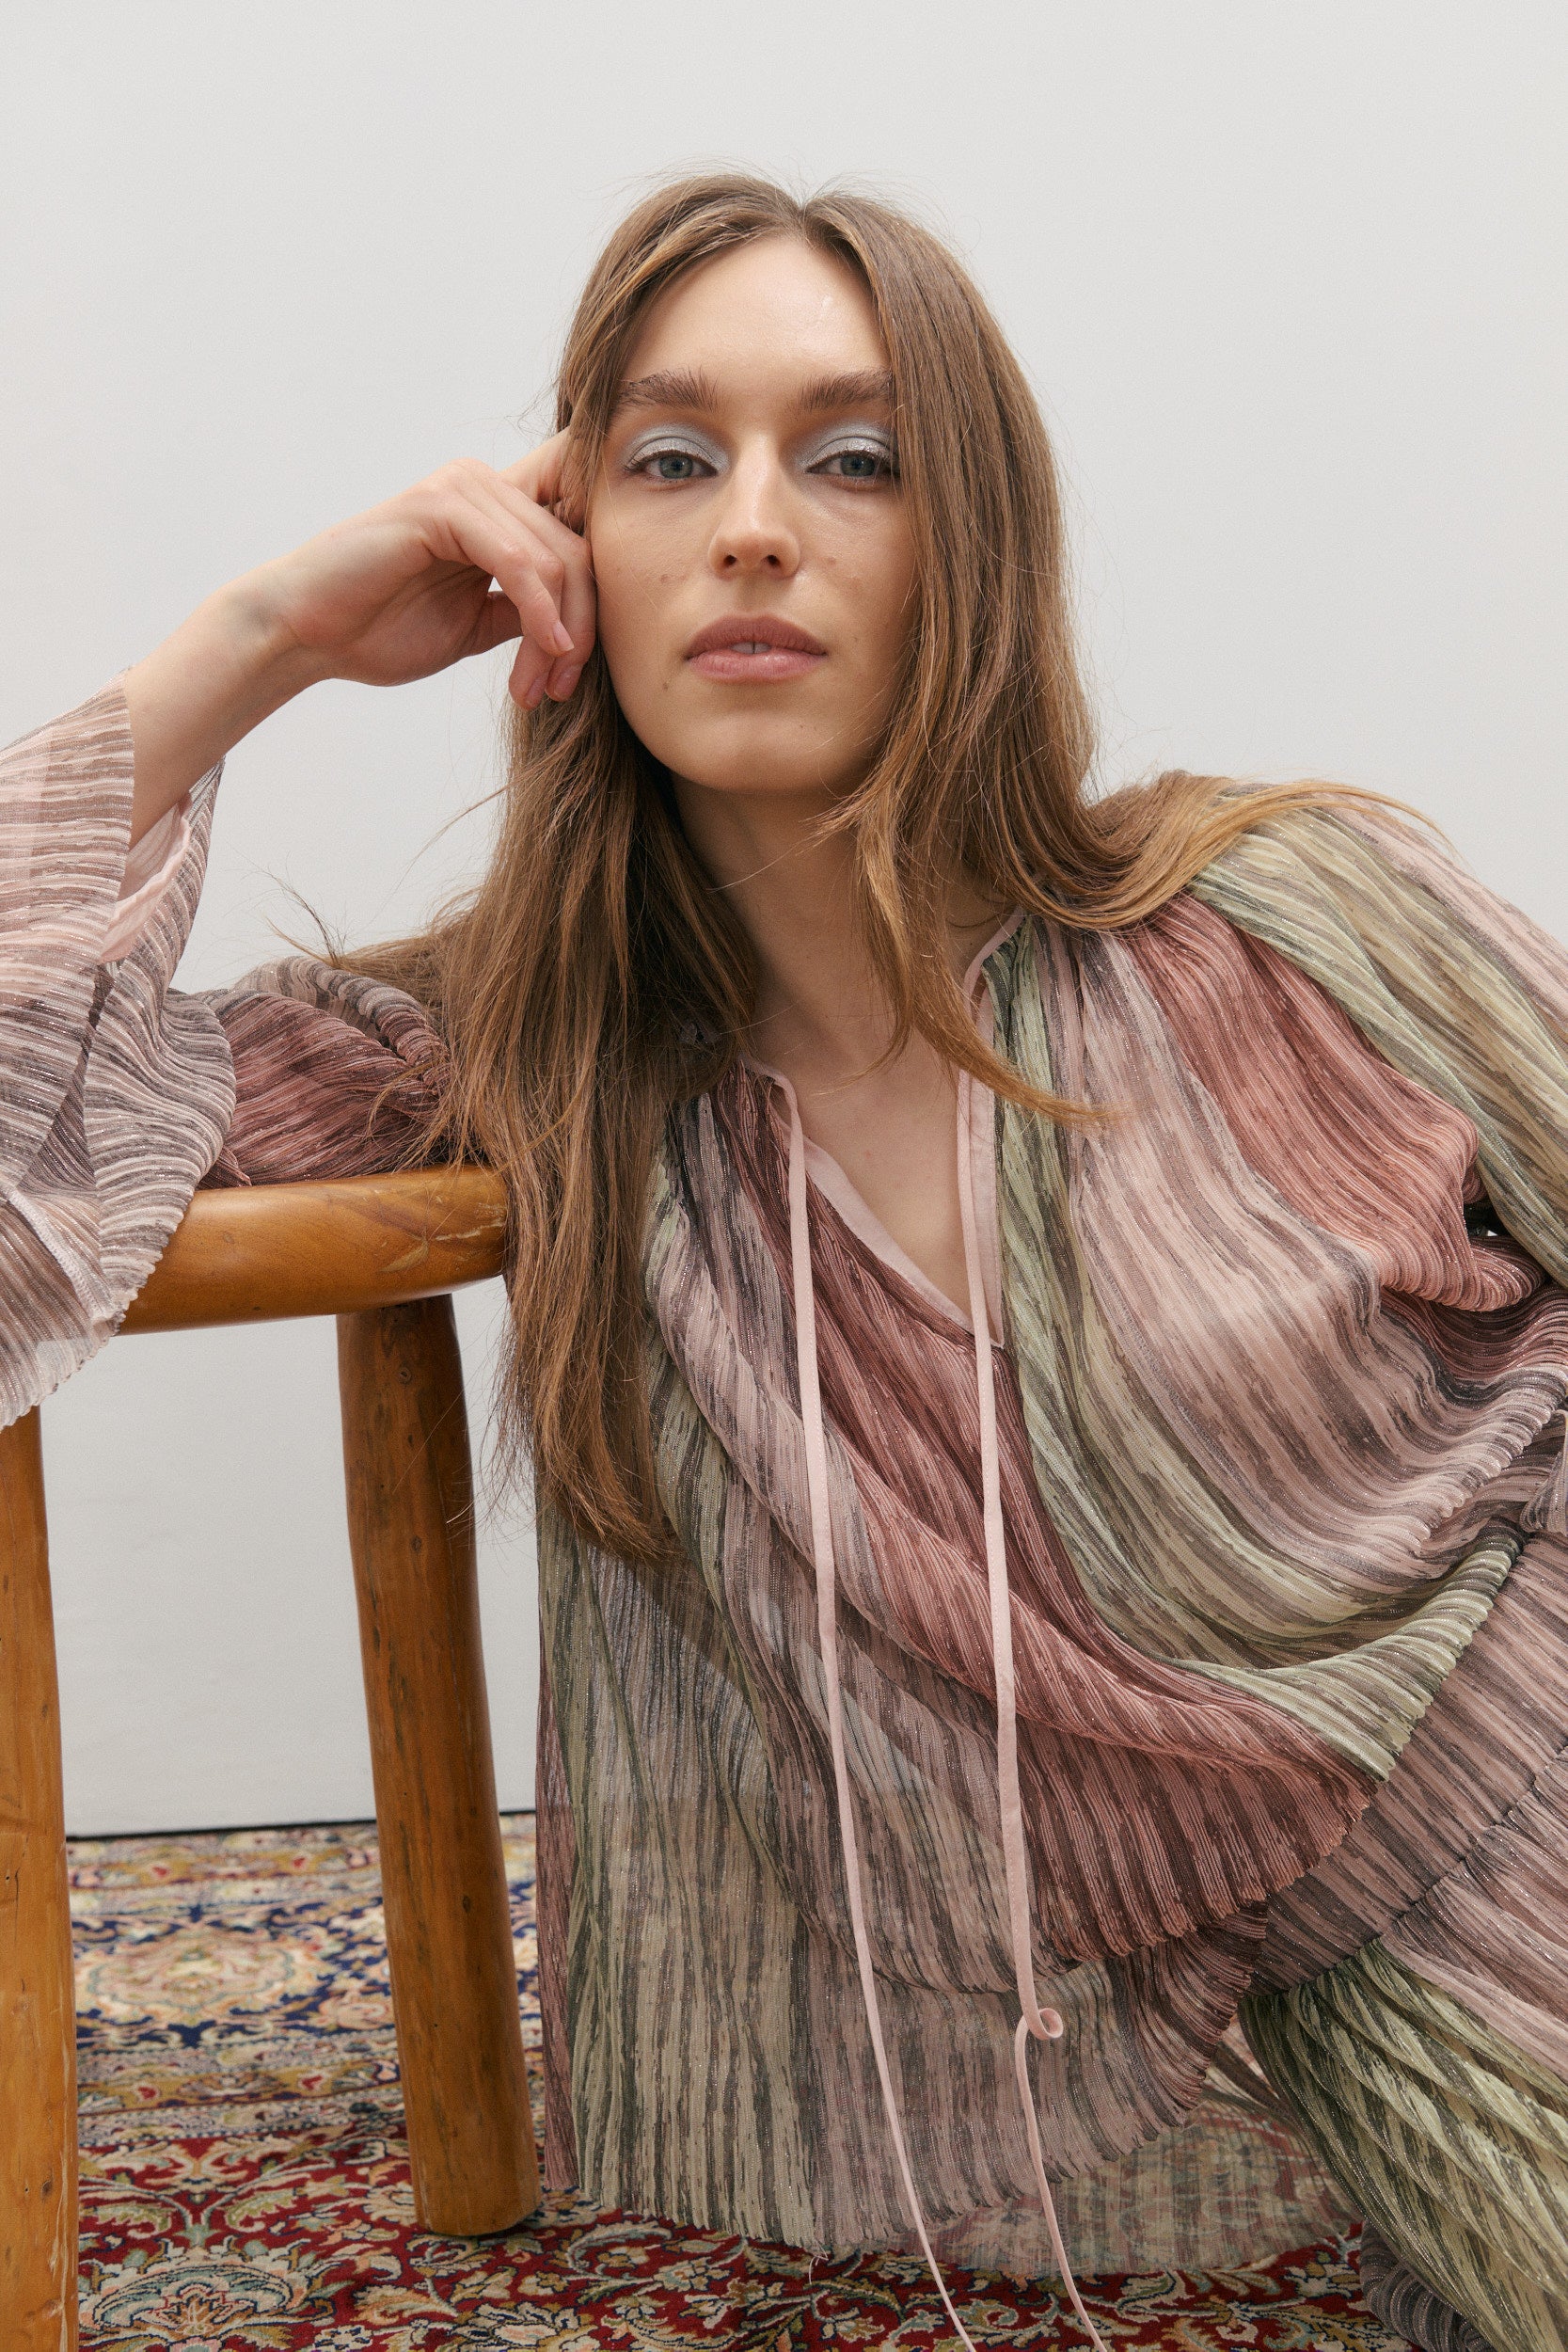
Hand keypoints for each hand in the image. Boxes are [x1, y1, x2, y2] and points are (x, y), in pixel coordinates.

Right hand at [252, 436, 594, 711]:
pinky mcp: (443, 505)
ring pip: (555, 562)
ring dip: (557, 636)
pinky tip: (545, 651)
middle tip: (557, 692)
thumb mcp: (477, 625)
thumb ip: (526, 612)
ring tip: (535, 688)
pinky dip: (540, 612)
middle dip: (579, 634)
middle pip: (577, 556)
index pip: (577, 550)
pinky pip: (519, 561)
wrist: (306, 634)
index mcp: (496, 510)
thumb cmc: (379, 630)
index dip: (592, 614)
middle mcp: (486, 486)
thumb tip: (582, 627)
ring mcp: (465, 489)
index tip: (570, 679)